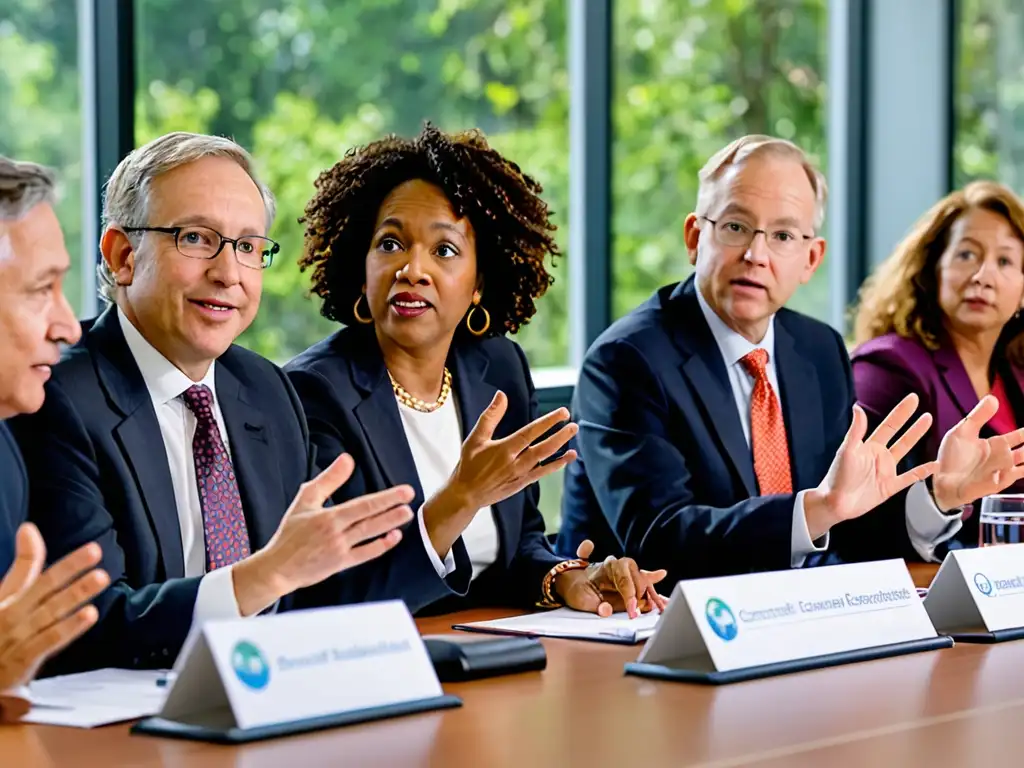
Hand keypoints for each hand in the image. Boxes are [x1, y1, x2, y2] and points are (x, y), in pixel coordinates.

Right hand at [0, 524, 109, 692]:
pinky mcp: (26, 659)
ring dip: (76, 594)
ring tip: (100, 578)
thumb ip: (24, 565)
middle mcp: (12, 614)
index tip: (59, 539)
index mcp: (6, 599)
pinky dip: (69, 627)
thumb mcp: (5, 596)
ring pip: (52, 611)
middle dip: (70, 568)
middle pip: (44, 586)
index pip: (23, 571)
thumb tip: (29, 528)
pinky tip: (90, 614)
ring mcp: (20, 636)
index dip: (35, 552)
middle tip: (95, 550)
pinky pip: (50, 640)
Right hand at [233, 454, 414, 615]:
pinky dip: (380, 546)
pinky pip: (364, 555)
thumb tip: (347, 459)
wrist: (277, 568)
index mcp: (328, 516)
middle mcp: (335, 532)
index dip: (385, 498)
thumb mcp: (305, 501)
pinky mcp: (340, 564)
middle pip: (369, 517)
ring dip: (389, 524)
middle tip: (410, 497)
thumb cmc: (290, 533)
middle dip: (392, 507)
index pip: (362, 505)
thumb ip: (328, 480)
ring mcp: (339, 549)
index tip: (403, 490)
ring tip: (407, 514)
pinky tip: (393, 537)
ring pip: (369, 534)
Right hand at [424, 391, 577, 555]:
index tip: (563, 412)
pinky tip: (566, 458)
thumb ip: (490, 416)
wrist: (466, 494)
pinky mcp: (521, 483)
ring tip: (572, 437)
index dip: (548, 422)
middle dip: (560, 435)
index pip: (531, 432)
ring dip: (561, 449)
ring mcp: (520, 474)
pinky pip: (542, 473)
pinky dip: (555, 465)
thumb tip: (501, 395)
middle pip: (543, 447)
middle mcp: (515, 463)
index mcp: (504, 449)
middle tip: (573, 425)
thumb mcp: (475, 438)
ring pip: (545, 460)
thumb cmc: (469, 464)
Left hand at [554, 539, 668, 618]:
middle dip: (643, 595)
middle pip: (638, 578)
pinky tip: (665, 600)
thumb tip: (606, 610)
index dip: (630, 595)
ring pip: (644, 583)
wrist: (570, 584)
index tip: (632, 610)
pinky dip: (654, 595)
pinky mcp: (629, 586)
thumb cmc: (575, 588)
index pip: (625, 578)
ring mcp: (626, 576)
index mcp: (608, 566)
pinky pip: (645, 588)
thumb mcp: (580, 597)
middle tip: (643, 612)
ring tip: (665, 605)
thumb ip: (595, 604)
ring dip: (654, 595)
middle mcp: (620, 568)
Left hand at [804, 394, 936, 539]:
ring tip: (929, 429)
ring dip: (917, 439)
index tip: (913, 398)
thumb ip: (856, 430)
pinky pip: (910, 477)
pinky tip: (935, 465)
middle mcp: (879, 456)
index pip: (890, 425)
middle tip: (927, 412)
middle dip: (913, 424)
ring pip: (907, 452)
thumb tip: (858, 407)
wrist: (836, 502)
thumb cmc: (838, 476)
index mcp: (869, 446)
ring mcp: (886, 471)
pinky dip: (923, 472)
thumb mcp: (847, 450)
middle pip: (901, 437)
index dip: (902, 412)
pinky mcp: (890, 487)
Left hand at [931, 395, 1023, 511]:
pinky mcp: (995, 484)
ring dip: (1020, 456)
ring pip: (1019, 462)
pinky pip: (1007, 477)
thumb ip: (978, 416)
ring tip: (1018, 453)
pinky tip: (1003, 470)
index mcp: (995, 445)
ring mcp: (1000, 472)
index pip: (1017, 438)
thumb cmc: (952, 457)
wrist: (940, 480)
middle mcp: (1001, 459)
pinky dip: (1009, 472)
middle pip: (1023, 453)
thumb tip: (992, 398)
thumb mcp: (963, 431)